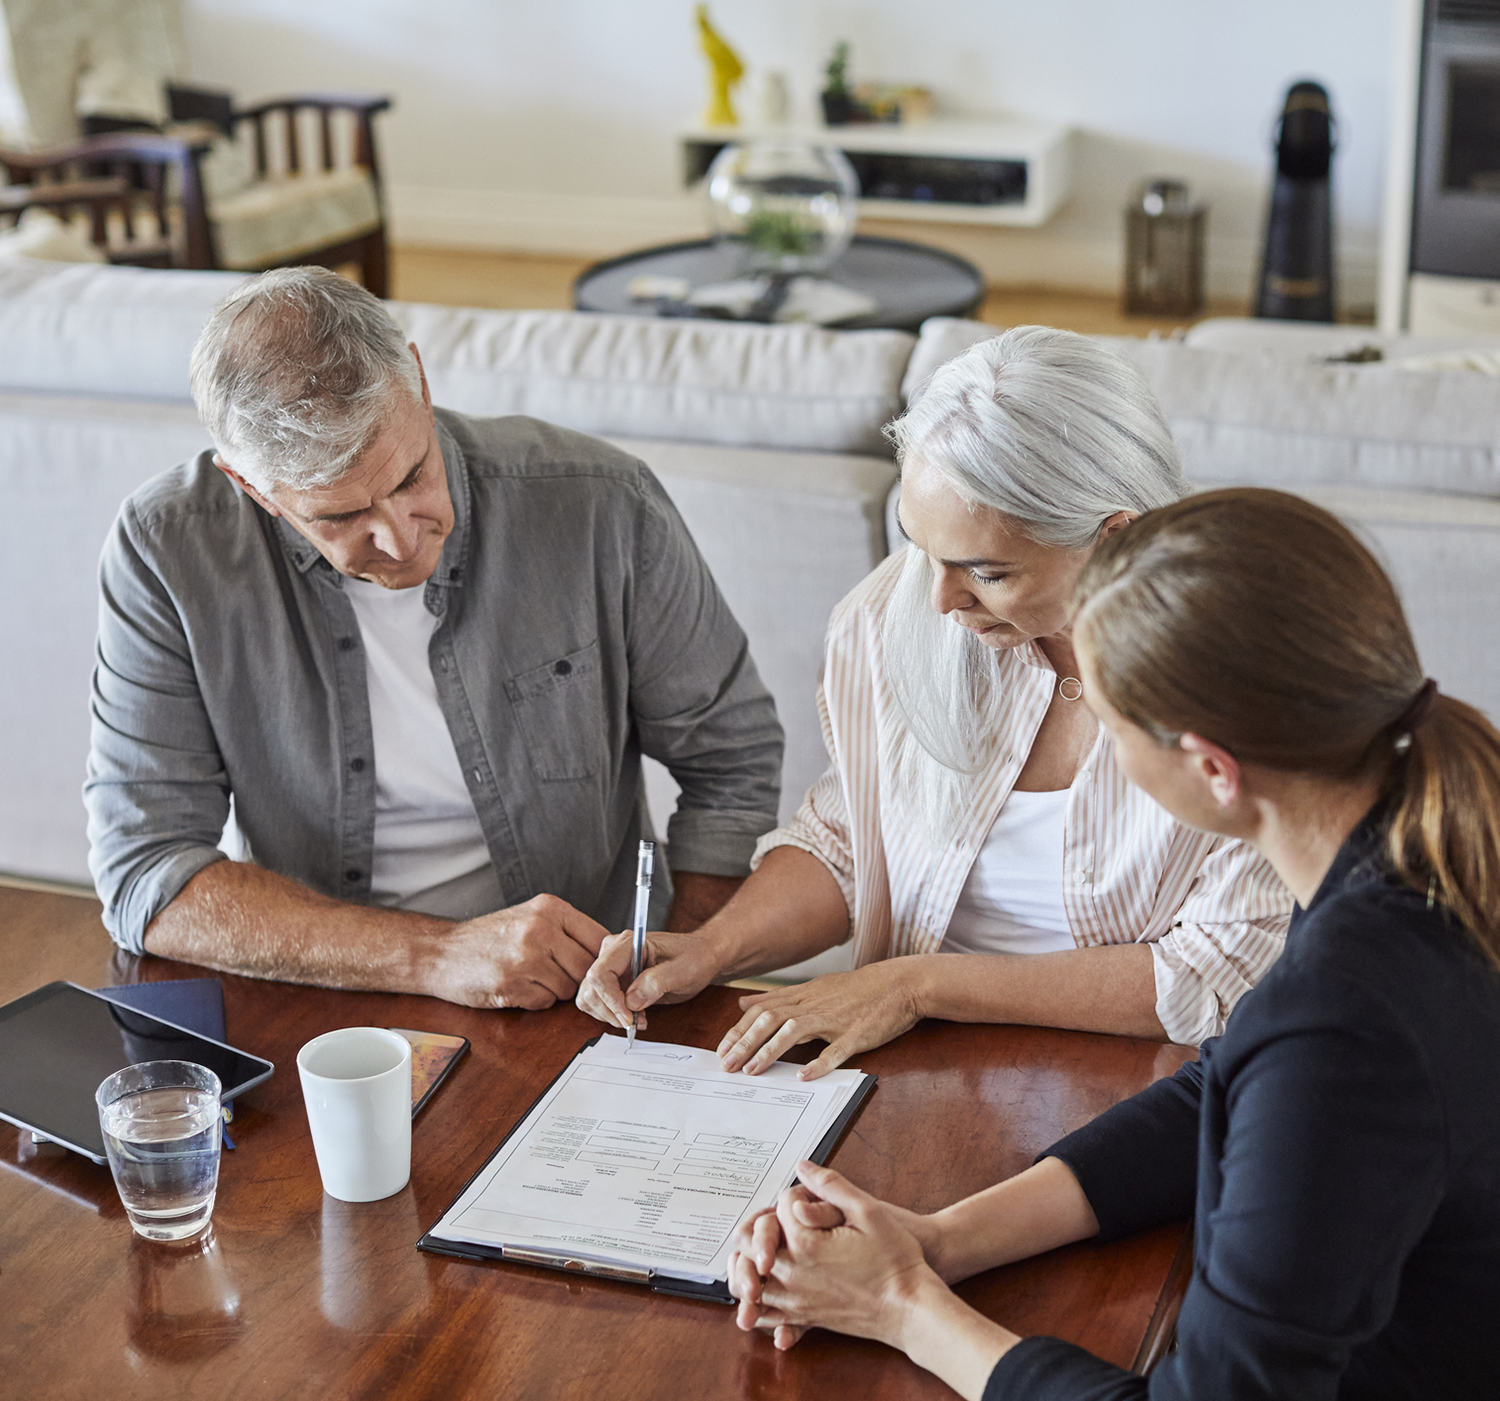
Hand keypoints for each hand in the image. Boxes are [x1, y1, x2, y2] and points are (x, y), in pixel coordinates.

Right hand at [424, 895, 609, 1008]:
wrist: (441, 952)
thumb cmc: (488, 937)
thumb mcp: (530, 918)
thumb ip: (566, 931)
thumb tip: (608, 952)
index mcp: (550, 908)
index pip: (600, 938)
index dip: (605, 959)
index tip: (603, 969)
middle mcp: (540, 929)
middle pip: (588, 968)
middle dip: (580, 979)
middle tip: (560, 976)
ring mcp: (526, 958)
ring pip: (569, 989)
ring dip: (555, 990)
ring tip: (531, 977)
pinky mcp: (512, 985)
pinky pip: (546, 1002)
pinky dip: (536, 1000)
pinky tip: (518, 987)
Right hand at [574, 928, 725, 1032]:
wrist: (701, 957)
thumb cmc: (694, 957)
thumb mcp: (683, 970)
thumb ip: (656, 982)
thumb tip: (631, 1001)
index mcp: (627, 944)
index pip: (600, 974)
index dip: (611, 1000)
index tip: (629, 1018)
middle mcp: (613, 953)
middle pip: (591, 989)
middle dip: (610, 1012)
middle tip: (635, 1021)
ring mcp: (611, 968)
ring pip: (589, 998)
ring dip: (610, 1016)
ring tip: (637, 1019)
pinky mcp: (613, 982)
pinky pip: (598, 1003)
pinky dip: (611, 1015)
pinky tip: (633, 1016)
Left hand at [718, 960, 924, 1078]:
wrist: (900, 984)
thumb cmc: (858, 989)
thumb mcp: (815, 987)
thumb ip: (779, 997)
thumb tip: (745, 1001)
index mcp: (803, 996)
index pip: (761, 1011)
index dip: (739, 1031)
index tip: (721, 1051)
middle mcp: (813, 1005)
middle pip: (770, 1020)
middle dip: (745, 1043)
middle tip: (726, 1065)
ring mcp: (834, 1020)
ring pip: (794, 1031)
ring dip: (770, 1051)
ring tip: (752, 1071)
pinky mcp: (855, 1034)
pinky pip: (835, 1050)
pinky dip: (819, 1063)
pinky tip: (803, 1076)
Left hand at [730, 1161, 940, 1350]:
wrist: (910, 1308)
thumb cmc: (895, 1261)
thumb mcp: (868, 1211)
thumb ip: (830, 1186)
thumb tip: (802, 1168)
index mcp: (805, 1245)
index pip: (779, 1207)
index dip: (796, 1195)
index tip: (814, 1199)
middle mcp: (793, 1275)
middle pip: (749, 1243)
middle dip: (761, 1224)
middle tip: (782, 1217)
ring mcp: (796, 1300)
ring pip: (748, 1282)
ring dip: (748, 1262)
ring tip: (764, 1249)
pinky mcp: (804, 1317)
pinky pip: (765, 1314)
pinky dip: (756, 1302)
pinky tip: (763, 1290)